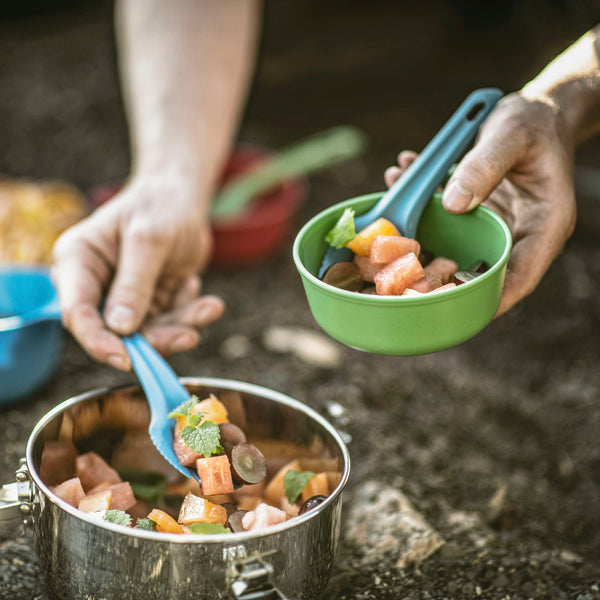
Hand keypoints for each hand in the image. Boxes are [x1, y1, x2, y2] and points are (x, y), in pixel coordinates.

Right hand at [51, 173, 223, 369]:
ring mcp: (122, 298)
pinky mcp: (149, 304)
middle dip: (155, 338)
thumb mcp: (149, 239)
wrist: (183, 199)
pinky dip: (190, 315)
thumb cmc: (160, 206)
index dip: (97, 340)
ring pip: (147, 332)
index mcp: (77, 262)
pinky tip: (204, 297)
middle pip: (115, 331)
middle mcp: (95, 285)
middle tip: (189, 337)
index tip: (126, 359)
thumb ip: (134, 283)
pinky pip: (169, 323)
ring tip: (209, 309)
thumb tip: (120, 328)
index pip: (77, 312)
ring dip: (180, 327)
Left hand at [384, 92, 576, 315]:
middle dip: (441, 275)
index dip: (492, 298)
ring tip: (390, 214)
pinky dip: (420, 205)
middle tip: (401, 277)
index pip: (522, 274)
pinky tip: (400, 176)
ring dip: (419, 233)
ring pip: (455, 245)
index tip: (458, 312)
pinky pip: (444, 220)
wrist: (536, 109)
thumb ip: (485, 166)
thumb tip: (453, 204)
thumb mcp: (511, 134)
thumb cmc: (534, 121)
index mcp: (545, 224)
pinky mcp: (475, 214)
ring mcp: (494, 226)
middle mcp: (519, 232)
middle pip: (482, 269)